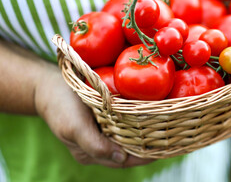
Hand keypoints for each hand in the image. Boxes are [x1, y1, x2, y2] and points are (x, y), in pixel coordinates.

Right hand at [34, 65, 153, 167]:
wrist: (46, 85)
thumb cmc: (60, 105)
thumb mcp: (74, 127)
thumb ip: (96, 146)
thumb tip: (122, 157)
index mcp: (91, 153)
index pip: (124, 160)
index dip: (145, 157)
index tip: (165, 149)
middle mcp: (98, 146)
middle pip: (129, 152)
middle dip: (149, 147)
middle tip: (170, 138)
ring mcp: (101, 133)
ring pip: (128, 139)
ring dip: (144, 135)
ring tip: (164, 128)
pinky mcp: (102, 119)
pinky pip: (123, 125)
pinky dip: (136, 123)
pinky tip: (147, 116)